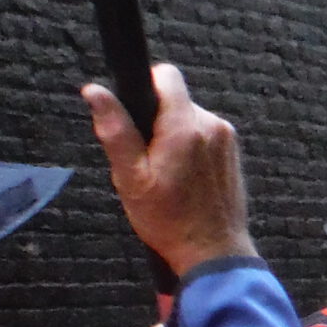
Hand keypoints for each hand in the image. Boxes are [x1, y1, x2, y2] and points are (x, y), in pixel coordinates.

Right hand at [80, 64, 256, 273]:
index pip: (166, 76)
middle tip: (144, 159)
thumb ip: (115, 130)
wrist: (213, 251)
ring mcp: (226, 138)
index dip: (145, 85)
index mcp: (185, 126)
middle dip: (154, 120)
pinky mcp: (232, 151)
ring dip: (171, 135)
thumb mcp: (130, 177)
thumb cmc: (168, 220)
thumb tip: (94, 91)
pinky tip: (182, 178)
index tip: (132, 112)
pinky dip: (188, 147)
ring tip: (164, 173)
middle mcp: (212, 125)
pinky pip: (202, 134)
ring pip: (187, 118)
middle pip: (174, 100)